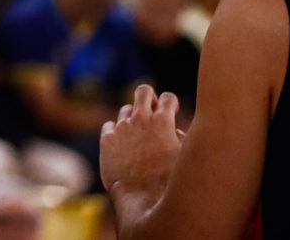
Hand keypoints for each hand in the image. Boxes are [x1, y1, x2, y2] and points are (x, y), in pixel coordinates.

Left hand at [99, 84, 181, 200]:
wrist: (141, 198)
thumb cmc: (168, 183)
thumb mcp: (183, 160)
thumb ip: (182, 141)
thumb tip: (177, 133)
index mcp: (163, 122)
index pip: (168, 98)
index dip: (171, 104)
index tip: (170, 113)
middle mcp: (140, 119)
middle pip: (143, 90)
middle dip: (149, 97)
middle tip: (151, 112)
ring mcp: (121, 128)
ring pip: (126, 109)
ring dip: (133, 118)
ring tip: (139, 137)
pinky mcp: (106, 139)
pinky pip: (110, 125)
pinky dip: (116, 132)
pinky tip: (123, 145)